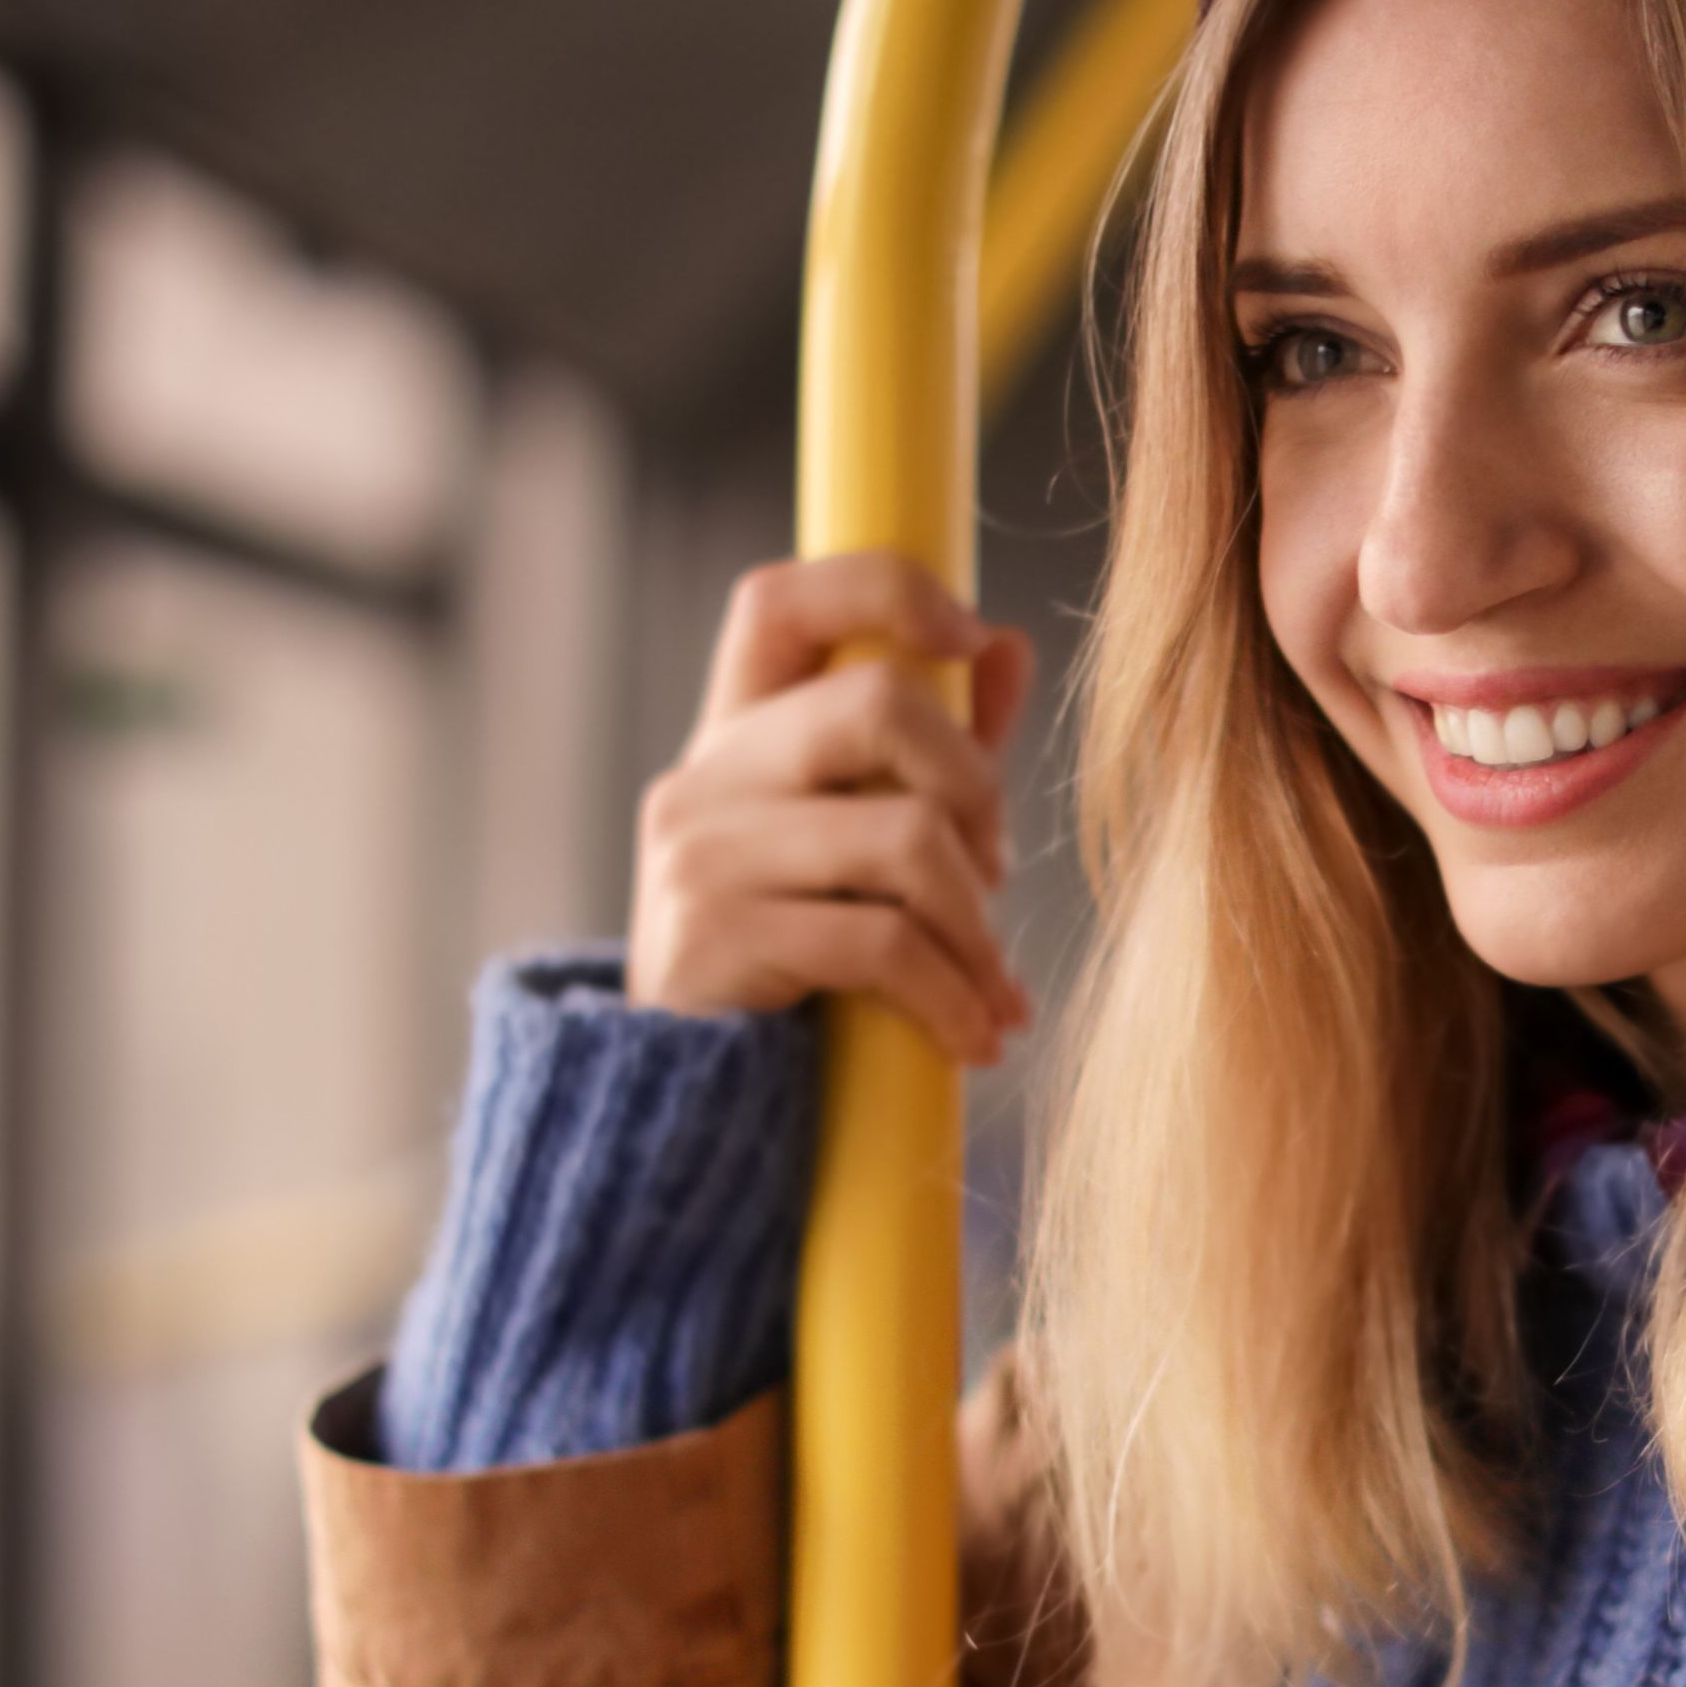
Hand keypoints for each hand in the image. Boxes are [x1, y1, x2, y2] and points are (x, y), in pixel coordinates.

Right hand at [628, 552, 1036, 1063]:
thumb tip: (1003, 645)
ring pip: (903, 835)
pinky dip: (954, 996)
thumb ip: (927, 747)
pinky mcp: (715, 936)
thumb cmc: (792, 957)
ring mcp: (702, 852)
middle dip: (975, 788)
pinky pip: (881, 942)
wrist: (682, 1097)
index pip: (782, 599)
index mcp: (736, 731)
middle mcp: (706, 774)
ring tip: (994, 985)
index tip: (966, 635)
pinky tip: (974, 1036)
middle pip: (876, 702)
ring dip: (978, 925)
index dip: (882, 588)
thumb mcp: (851, 839)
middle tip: (994, 872)